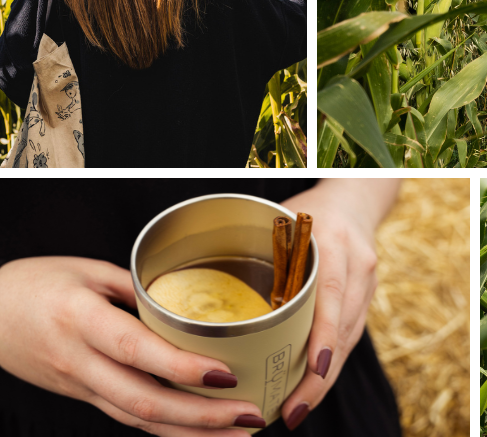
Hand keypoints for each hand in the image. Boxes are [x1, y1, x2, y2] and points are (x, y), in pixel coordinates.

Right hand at [0, 257, 266, 435]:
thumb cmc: (34, 284)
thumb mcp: (87, 270)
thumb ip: (137, 286)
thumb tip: (184, 298)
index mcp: (81, 320)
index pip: (136, 350)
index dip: (180, 367)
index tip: (224, 371)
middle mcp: (80, 362)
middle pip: (143, 401)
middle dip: (201, 415)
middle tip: (248, 413)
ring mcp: (80, 386)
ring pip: (137, 420)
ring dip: (191, 433)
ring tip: (237, 434)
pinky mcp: (82, 396)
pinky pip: (127, 418)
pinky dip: (166, 431)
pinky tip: (199, 434)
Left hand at [278, 178, 399, 430]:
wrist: (356, 200)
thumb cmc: (312, 210)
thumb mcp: (286, 218)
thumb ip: (262, 249)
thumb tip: (208, 283)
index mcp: (335, 243)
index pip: (334, 295)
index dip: (324, 335)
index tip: (312, 370)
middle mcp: (358, 264)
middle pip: (343, 330)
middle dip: (319, 377)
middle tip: (292, 412)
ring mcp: (368, 282)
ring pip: (349, 341)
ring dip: (324, 380)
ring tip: (296, 410)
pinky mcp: (368, 296)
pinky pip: (350, 336)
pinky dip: (329, 363)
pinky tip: (310, 387)